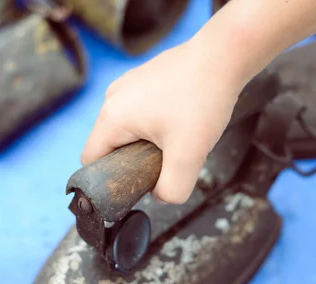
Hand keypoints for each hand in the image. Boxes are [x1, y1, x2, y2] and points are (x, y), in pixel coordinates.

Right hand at [81, 38, 246, 203]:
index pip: (91, 160)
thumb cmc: (203, 98)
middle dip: (132, 160)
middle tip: (165, 160)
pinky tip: (179, 120)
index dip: (108, 179)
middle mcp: (112, 99)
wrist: (225, 55)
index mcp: (112, 117)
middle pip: (108, 145)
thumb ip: (171, 188)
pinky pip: (137, 112)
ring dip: (145, 142)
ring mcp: (126, 86)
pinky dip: (154, 123)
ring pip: (125, 129)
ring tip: (176, 137)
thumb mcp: (188, 155)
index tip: (136, 181)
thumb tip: (161, 196)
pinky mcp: (141, 79)